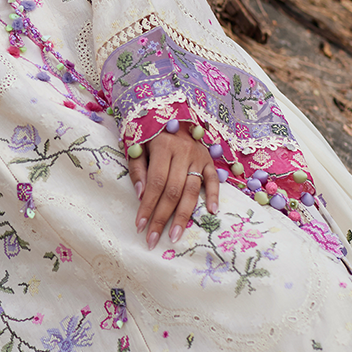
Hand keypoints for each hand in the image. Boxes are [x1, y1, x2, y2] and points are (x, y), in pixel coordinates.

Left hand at [127, 124, 218, 248]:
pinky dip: (214, 195)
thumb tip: (140, 195)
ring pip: (191, 190)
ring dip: (183, 216)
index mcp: (162, 147)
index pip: (155, 183)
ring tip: (175, 236)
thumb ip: (138, 169)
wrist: (172, 112)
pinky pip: (213, 180)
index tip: (140, 225)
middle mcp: (183, 153)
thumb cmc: (150, 133)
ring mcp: (198, 157)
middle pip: (172, 191)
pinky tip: (212, 212)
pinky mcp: (209, 160)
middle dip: (162, 218)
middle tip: (153, 239)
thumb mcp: (137, 145)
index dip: (148, 206)